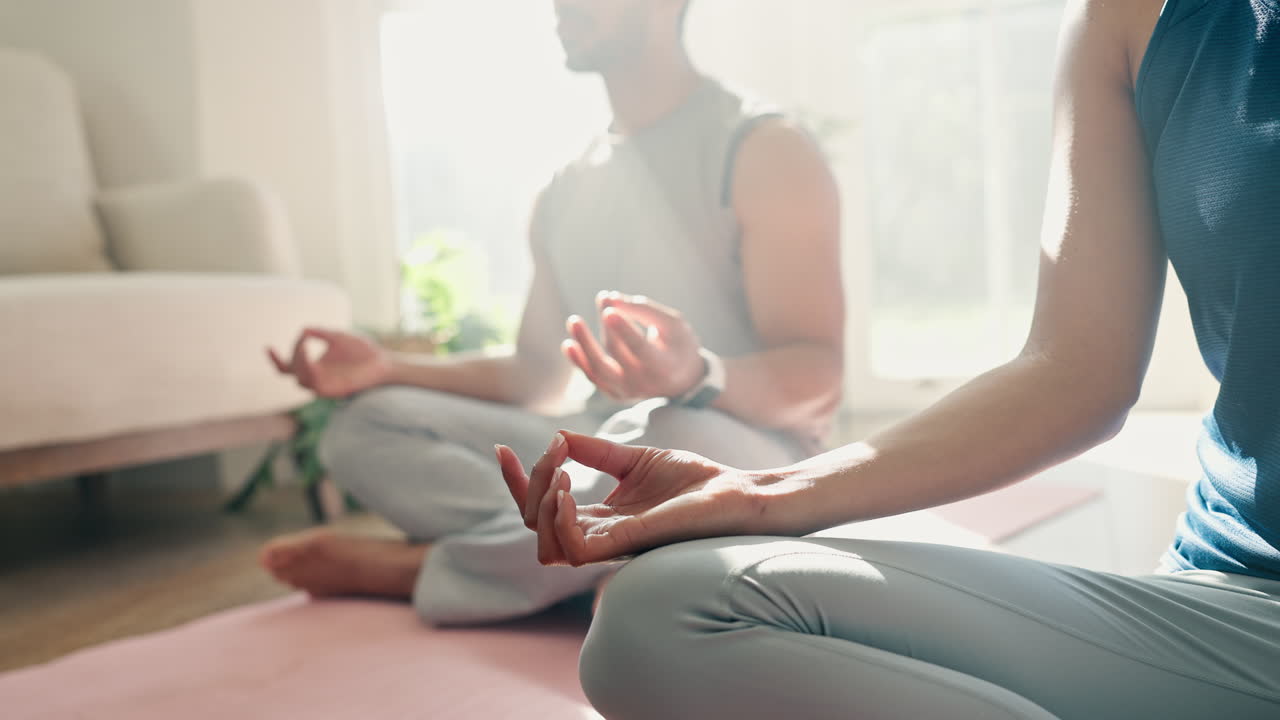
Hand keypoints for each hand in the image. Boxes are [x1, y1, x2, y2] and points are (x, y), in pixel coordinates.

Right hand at [267, 327, 393, 397]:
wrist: (382, 361)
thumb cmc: (362, 350)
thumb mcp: (338, 337)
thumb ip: (321, 333)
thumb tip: (304, 330)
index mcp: (315, 366)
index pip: (289, 367)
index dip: (275, 360)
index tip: (267, 347)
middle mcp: (317, 378)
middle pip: (292, 372)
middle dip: (293, 356)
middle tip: (304, 342)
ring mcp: (325, 386)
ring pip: (301, 381)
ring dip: (299, 365)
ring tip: (305, 348)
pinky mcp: (334, 391)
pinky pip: (315, 386)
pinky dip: (310, 373)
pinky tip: (312, 360)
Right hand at [495, 432, 757, 565]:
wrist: (737, 492)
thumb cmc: (694, 481)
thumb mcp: (635, 458)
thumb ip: (596, 452)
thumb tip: (559, 436)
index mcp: (600, 519)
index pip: (540, 509)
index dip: (517, 480)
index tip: (502, 448)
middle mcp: (600, 537)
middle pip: (533, 526)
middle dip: (524, 486)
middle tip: (547, 451)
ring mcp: (612, 545)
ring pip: (544, 544)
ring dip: (540, 503)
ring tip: (561, 471)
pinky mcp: (628, 545)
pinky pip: (574, 548)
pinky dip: (560, 517)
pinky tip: (568, 486)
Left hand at [562, 292, 705, 402]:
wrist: (682, 380)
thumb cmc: (678, 344)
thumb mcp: (672, 324)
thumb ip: (644, 310)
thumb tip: (610, 298)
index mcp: (663, 367)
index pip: (640, 348)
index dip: (624, 329)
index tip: (609, 309)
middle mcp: (643, 383)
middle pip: (617, 355)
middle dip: (607, 327)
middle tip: (603, 299)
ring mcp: (627, 391)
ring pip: (600, 369)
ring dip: (584, 346)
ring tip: (574, 321)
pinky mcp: (614, 393)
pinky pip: (593, 377)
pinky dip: (580, 362)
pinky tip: (569, 344)